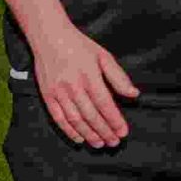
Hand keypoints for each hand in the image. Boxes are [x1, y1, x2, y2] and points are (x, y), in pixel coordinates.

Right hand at [29, 22, 138, 146]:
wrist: (49, 36)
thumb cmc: (78, 45)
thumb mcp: (103, 56)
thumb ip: (118, 77)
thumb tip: (133, 93)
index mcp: (89, 76)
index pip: (105, 104)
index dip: (115, 121)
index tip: (123, 132)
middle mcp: (73, 86)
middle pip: (91, 116)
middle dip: (104, 131)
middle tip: (114, 142)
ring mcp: (59, 92)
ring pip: (76, 120)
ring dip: (89, 134)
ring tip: (99, 143)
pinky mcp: (47, 95)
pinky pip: (58, 118)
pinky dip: (69, 131)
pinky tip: (79, 138)